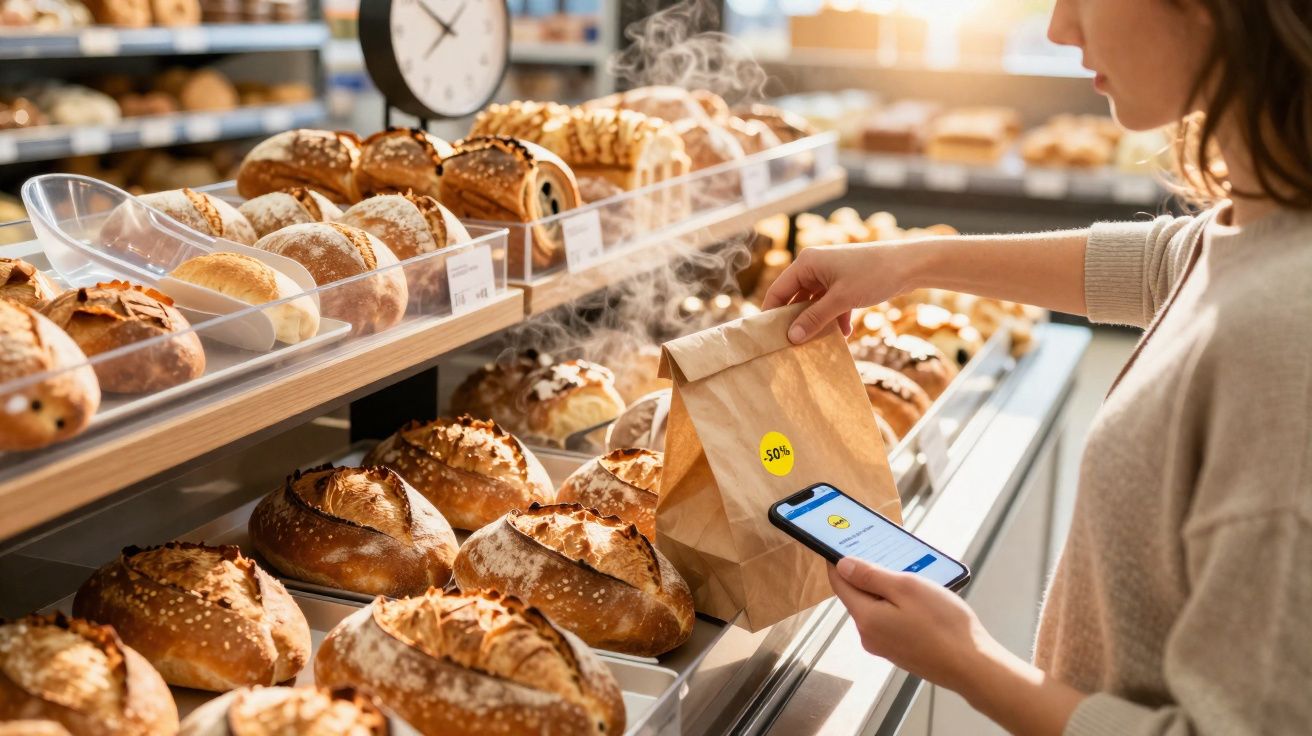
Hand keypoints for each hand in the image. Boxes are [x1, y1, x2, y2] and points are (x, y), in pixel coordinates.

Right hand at [761, 241, 917, 343]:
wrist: (910, 265)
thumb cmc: (874, 274)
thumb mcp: (841, 299)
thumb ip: (814, 318)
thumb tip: (792, 337)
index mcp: (807, 263)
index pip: (778, 290)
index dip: (772, 313)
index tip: (768, 337)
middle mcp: (815, 267)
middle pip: (795, 298)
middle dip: (797, 321)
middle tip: (791, 346)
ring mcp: (830, 275)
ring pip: (814, 303)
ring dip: (817, 322)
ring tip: (816, 344)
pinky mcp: (845, 283)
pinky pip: (830, 304)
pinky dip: (835, 318)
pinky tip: (843, 334)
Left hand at [829, 557, 998, 693]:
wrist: (972, 666)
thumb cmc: (944, 625)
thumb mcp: (907, 588)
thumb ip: (871, 576)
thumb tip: (842, 565)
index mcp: (865, 618)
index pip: (839, 583)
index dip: (837, 561)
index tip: (839, 543)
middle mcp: (869, 635)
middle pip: (857, 596)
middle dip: (867, 574)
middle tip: (884, 554)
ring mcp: (884, 646)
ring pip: (876, 608)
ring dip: (887, 590)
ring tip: (910, 576)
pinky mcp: (900, 651)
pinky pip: (890, 620)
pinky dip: (898, 606)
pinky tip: (919, 601)